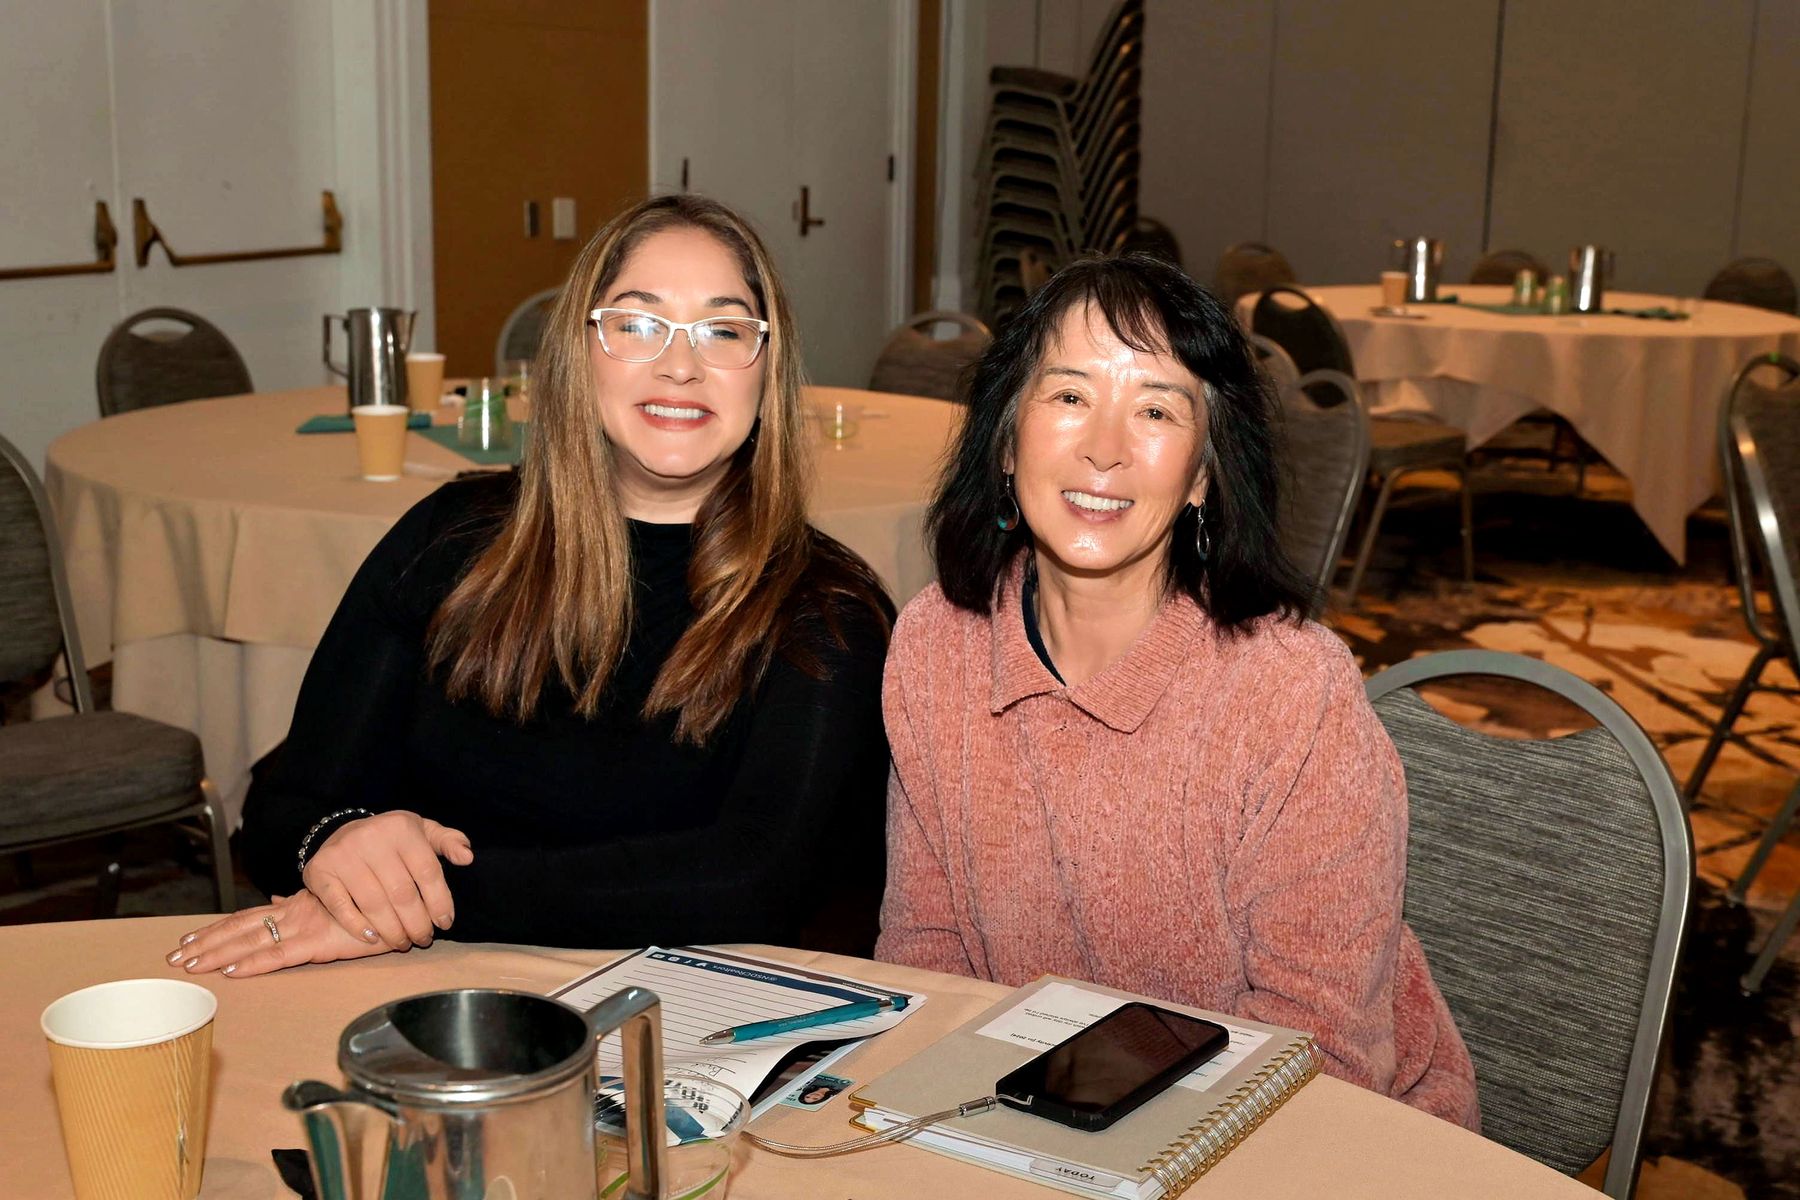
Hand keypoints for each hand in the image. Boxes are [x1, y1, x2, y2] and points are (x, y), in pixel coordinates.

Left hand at [164, 891, 395, 977]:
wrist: (404, 900)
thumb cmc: (374, 905)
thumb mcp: (336, 904)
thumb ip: (304, 904)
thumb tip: (280, 901)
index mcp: (295, 907)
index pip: (246, 918)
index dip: (216, 929)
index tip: (188, 940)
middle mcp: (293, 915)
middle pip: (239, 929)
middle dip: (206, 944)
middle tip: (173, 958)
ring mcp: (304, 928)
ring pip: (251, 942)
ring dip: (218, 954)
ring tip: (190, 967)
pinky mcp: (319, 944)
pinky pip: (280, 956)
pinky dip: (254, 965)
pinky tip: (233, 972)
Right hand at [302, 811, 473, 949]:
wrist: (341, 830)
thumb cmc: (391, 839)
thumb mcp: (422, 830)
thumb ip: (449, 841)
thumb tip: (467, 857)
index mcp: (401, 828)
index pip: (428, 872)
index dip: (440, 902)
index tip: (445, 923)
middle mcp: (371, 838)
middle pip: (402, 893)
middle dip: (417, 923)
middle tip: (423, 939)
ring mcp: (343, 855)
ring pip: (374, 904)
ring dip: (392, 931)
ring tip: (403, 943)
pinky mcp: (320, 872)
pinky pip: (341, 907)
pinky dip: (358, 927)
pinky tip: (373, 938)